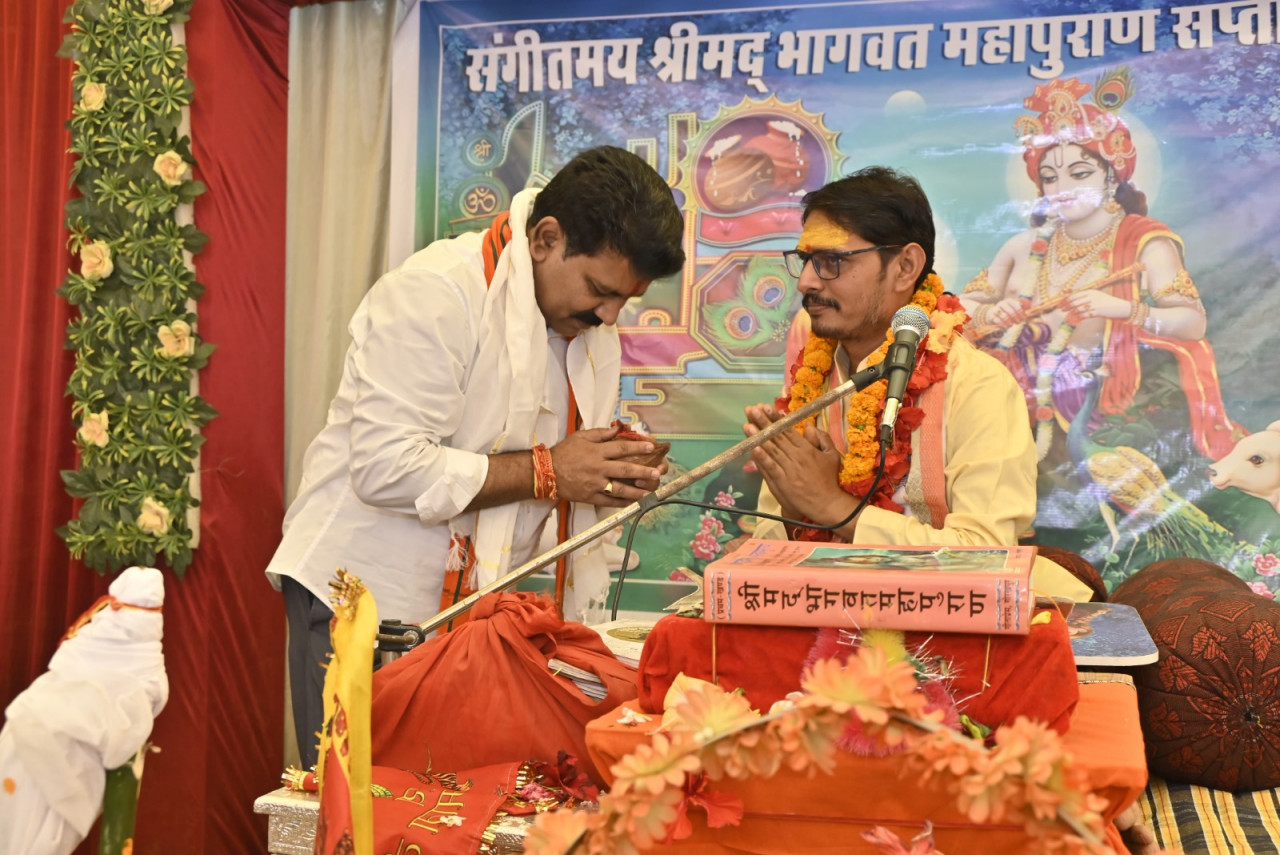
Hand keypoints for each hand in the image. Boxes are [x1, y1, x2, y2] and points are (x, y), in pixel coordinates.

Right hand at [550, 426, 664, 505]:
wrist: (546, 473)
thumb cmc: (564, 453)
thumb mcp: (580, 436)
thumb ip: (600, 433)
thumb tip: (617, 429)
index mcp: (596, 452)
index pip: (621, 448)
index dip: (637, 448)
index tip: (651, 447)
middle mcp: (598, 468)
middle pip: (624, 470)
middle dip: (643, 471)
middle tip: (657, 472)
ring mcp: (595, 484)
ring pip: (620, 489)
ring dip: (637, 491)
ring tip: (650, 492)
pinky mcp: (590, 497)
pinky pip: (609, 501)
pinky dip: (622, 503)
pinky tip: (634, 502)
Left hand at [742, 403, 857, 526]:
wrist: (827, 503)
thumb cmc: (829, 480)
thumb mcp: (832, 456)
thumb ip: (822, 439)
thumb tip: (809, 425)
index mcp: (806, 448)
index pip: (788, 430)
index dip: (775, 419)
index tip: (766, 407)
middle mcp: (796, 456)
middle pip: (777, 437)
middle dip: (763, 422)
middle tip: (752, 410)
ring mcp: (788, 469)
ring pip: (771, 450)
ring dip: (758, 437)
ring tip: (747, 425)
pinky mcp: (782, 482)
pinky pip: (770, 467)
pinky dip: (761, 458)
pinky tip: (753, 448)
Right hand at [988, 296, 1030, 325]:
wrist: (992, 315)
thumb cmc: (1007, 312)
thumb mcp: (1015, 308)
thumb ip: (1023, 306)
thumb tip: (1030, 305)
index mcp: (1009, 301)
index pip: (1016, 305)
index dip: (1021, 312)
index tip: (1024, 318)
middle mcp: (1002, 303)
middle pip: (1011, 311)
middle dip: (1016, 318)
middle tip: (1018, 322)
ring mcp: (996, 309)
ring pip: (1004, 316)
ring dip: (1009, 321)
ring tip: (1011, 325)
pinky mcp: (991, 315)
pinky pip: (997, 320)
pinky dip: (1003, 324)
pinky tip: (1006, 326)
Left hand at [1062, 290, 1126, 323]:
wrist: (1121, 308)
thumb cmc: (1108, 303)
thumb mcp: (1098, 296)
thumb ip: (1087, 298)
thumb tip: (1073, 302)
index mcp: (1091, 291)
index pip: (1075, 295)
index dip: (1066, 299)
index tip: (1061, 303)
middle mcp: (1092, 296)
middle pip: (1075, 302)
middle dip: (1066, 306)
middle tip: (1061, 309)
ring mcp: (1094, 304)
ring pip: (1078, 309)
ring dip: (1071, 313)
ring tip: (1066, 316)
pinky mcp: (1097, 312)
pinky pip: (1084, 315)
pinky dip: (1077, 318)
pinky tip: (1074, 319)